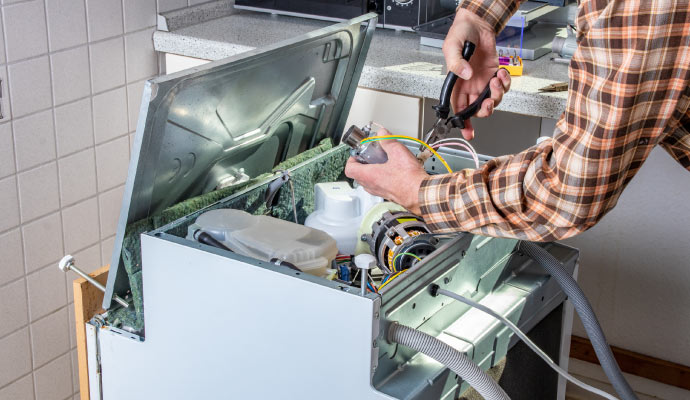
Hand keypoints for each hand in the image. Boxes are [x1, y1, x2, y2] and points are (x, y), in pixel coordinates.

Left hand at [344, 130, 427, 214]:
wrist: (420, 194)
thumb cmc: (409, 179)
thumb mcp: (397, 152)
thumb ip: (387, 140)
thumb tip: (382, 133)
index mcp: (369, 176)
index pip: (349, 169)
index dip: (351, 159)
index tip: (358, 153)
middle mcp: (371, 186)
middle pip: (358, 174)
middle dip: (362, 163)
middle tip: (370, 155)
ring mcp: (378, 191)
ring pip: (368, 181)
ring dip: (371, 171)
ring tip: (382, 161)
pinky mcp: (388, 194)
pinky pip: (378, 185)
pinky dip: (381, 177)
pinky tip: (392, 169)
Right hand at [443, 9, 511, 139]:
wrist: (477, 24)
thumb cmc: (461, 34)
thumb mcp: (451, 47)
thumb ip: (455, 63)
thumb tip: (466, 76)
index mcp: (456, 85)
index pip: (458, 109)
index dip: (463, 122)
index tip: (468, 132)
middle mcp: (470, 86)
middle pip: (478, 109)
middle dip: (485, 109)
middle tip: (488, 101)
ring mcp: (483, 82)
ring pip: (493, 100)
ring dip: (497, 94)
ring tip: (495, 79)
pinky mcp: (495, 74)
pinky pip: (503, 87)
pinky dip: (505, 82)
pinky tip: (501, 72)